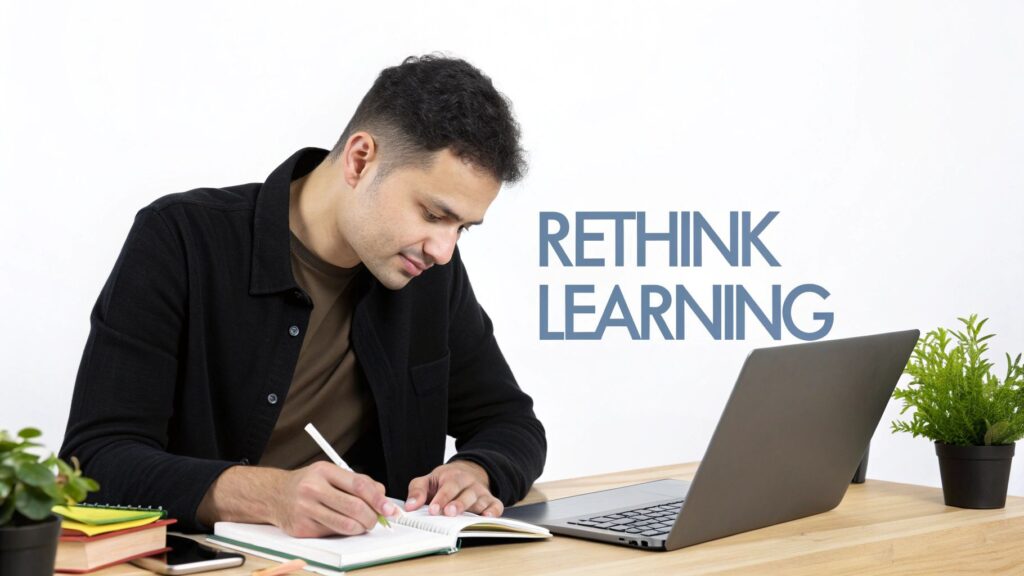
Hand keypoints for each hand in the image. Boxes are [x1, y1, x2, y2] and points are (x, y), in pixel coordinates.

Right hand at [273, 461, 395, 536]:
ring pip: (346, 525)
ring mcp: (306, 510)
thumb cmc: (307, 483)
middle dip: (372, 517)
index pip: (359, 485)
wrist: (274, 495)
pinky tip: (342, 524)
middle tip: (376, 520)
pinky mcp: (302, 528)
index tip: (389, 508)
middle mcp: (313, 489)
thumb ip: (356, 482)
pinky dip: (343, 532)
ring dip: (360, 528)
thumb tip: (381, 497)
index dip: (378, 499)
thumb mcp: (330, 473)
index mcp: (323, 471)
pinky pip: (333, 533)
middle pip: (355, 507)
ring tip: (361, 524)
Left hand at [405, 461, 502, 516]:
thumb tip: (410, 507)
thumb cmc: (444, 481)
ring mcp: (481, 492)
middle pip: (465, 493)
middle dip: (457, 503)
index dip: (441, 498)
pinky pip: (496, 506)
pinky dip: (493, 511)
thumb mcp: (428, 481)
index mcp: (453, 476)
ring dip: (473, 509)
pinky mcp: (491, 501)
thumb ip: (417, 491)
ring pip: (479, 500)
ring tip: (465, 520)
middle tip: (448, 513)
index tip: (433, 509)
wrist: (467, 473)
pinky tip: (487, 517)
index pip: (448, 487)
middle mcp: (469, 483)